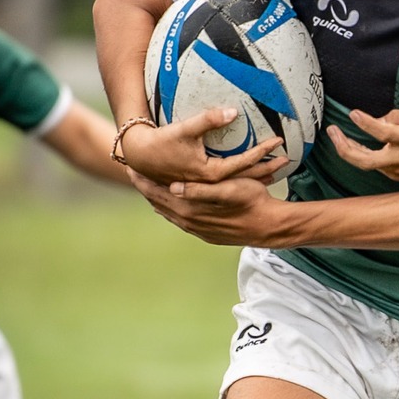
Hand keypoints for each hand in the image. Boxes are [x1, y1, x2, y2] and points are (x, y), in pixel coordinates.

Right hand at [120, 106, 282, 184]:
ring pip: (239, 183)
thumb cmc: (162, 142)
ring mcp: (208, 187)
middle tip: (288, 158)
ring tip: (278, 169)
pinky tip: (255, 176)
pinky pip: (230, 183)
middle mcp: (211, 184)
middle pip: (246, 176)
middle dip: (268, 167)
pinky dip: (245, 179)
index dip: (262, 151)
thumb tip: (233, 111)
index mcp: (209, 174)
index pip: (243, 162)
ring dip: (259, 175)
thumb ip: (208, 120)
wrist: (141, 158)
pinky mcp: (203, 186)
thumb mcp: (184, 129)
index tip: (279, 141)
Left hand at [131, 170, 292, 245]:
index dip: (142, 179)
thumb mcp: (228, 189)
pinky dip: (171, 207)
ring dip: (156, 198)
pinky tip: (172, 202)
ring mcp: (196, 229)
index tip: (130, 165)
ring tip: (148, 185)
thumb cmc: (251, 202)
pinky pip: (180, 219)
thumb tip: (173, 187)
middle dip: (145, 187)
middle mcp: (188, 222)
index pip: (156, 192)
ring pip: (167, 212)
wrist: (268, 226)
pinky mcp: (205, 233)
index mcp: (189, 210)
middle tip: (133, 171)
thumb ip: (199, 190)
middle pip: (157, 202)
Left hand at [327, 108, 398, 183]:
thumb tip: (382, 119)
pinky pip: (377, 165)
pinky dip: (365, 155)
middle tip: (332, 131)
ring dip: (350, 150)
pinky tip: (361, 146)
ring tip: (339, 136)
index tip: (353, 114)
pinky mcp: (397, 177)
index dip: (365, 122)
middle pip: (362, 159)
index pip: (381, 131)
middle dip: (343, 145)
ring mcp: (397, 171)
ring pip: (366, 163)